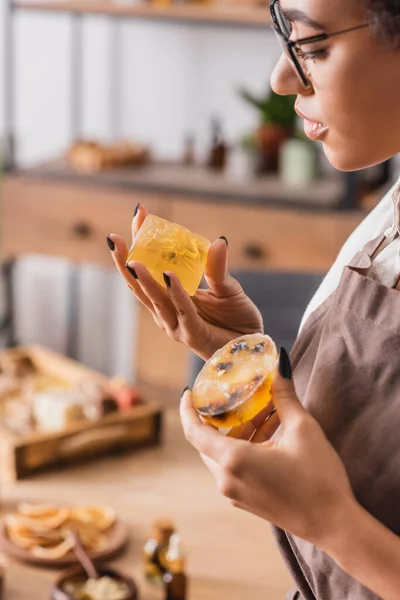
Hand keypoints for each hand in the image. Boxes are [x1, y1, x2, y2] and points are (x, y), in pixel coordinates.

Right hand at [107, 204, 262, 359]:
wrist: (251, 347)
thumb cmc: (236, 318)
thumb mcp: (227, 287)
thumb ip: (216, 268)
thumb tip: (218, 240)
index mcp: (170, 295)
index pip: (149, 266)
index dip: (140, 242)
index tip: (138, 214)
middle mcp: (167, 310)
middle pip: (139, 284)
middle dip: (126, 260)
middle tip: (114, 238)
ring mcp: (176, 324)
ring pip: (154, 300)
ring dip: (143, 279)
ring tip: (132, 259)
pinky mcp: (192, 334)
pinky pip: (182, 311)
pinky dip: (174, 293)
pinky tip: (167, 276)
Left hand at [180, 348, 356, 547]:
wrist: (334, 526)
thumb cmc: (319, 478)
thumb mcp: (303, 429)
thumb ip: (285, 395)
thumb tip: (279, 364)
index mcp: (233, 461)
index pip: (194, 431)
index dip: (188, 409)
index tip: (189, 391)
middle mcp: (226, 479)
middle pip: (209, 441)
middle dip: (222, 415)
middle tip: (235, 394)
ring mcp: (235, 494)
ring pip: (223, 453)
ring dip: (239, 430)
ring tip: (264, 409)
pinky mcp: (246, 501)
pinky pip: (234, 467)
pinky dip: (245, 446)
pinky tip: (270, 432)